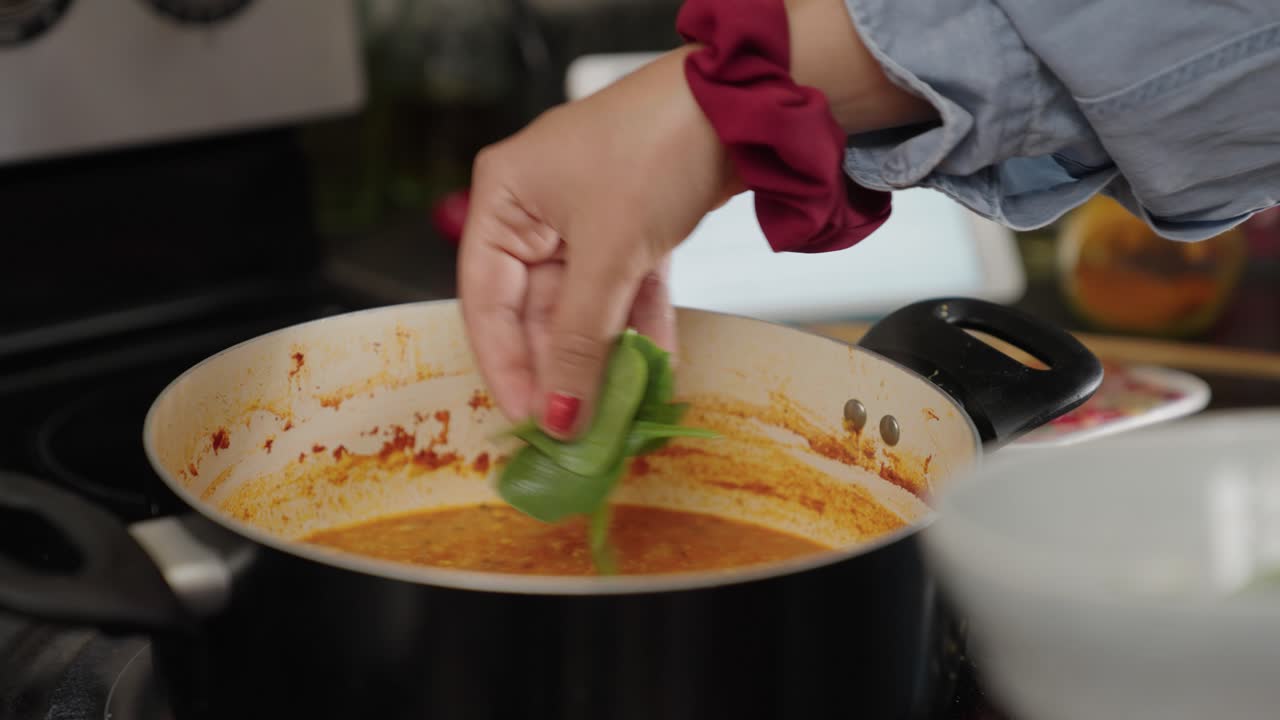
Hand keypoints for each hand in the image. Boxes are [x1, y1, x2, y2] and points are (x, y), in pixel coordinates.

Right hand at [458, 48, 737, 438]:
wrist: (744, 103)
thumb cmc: (654, 150)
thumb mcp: (608, 253)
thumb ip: (579, 340)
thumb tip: (559, 416)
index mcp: (504, 199)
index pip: (486, 300)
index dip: (506, 366)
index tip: (529, 420)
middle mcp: (537, 210)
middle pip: (536, 310)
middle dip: (561, 369)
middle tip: (577, 430)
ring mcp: (587, 219)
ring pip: (584, 307)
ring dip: (602, 358)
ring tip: (615, 414)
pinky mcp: (632, 228)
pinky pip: (624, 293)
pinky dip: (637, 330)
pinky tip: (650, 373)